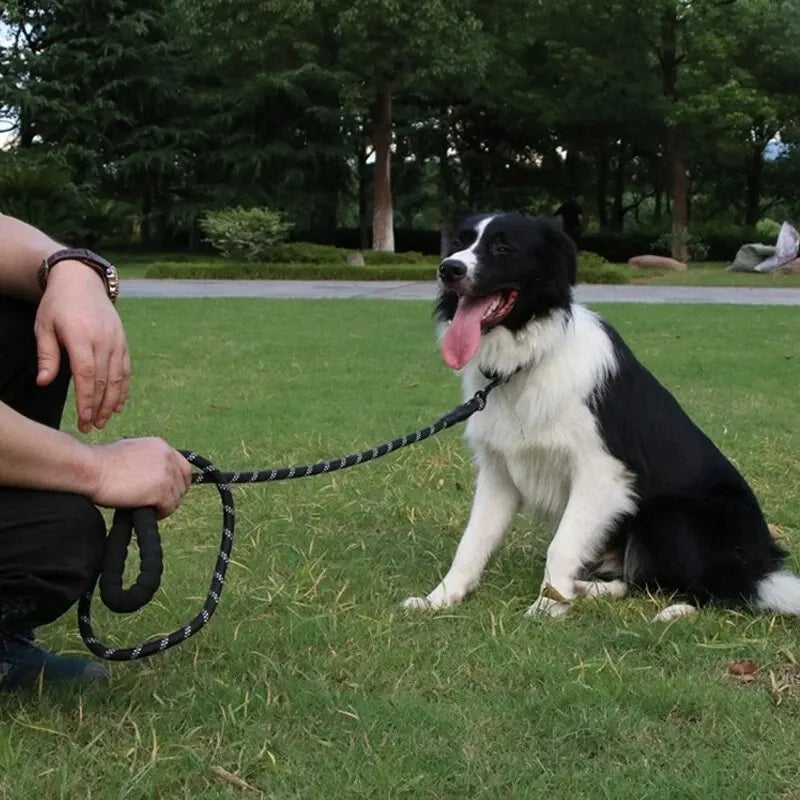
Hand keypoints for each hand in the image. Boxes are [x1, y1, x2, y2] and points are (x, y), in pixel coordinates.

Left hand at [34, 261, 129, 432]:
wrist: (82, 282)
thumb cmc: (58, 306)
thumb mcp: (44, 327)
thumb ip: (47, 355)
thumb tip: (44, 383)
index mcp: (81, 337)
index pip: (87, 375)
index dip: (86, 399)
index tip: (83, 418)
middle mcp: (103, 340)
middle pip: (105, 380)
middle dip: (99, 407)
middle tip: (92, 427)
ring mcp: (117, 341)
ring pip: (119, 378)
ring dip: (113, 402)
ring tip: (105, 421)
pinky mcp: (124, 342)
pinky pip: (126, 370)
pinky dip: (124, 389)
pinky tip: (118, 404)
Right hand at [87, 438, 192, 518]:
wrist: (91, 469)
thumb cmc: (102, 463)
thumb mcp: (133, 452)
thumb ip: (149, 460)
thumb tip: (154, 475)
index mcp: (161, 446)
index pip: (183, 467)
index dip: (177, 482)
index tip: (168, 492)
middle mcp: (168, 457)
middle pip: (182, 484)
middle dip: (171, 495)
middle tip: (154, 502)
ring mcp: (167, 474)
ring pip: (176, 498)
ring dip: (163, 505)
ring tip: (144, 506)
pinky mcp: (161, 490)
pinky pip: (168, 507)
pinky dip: (159, 513)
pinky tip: (144, 510)